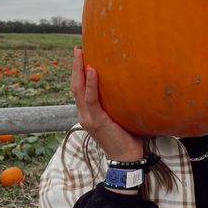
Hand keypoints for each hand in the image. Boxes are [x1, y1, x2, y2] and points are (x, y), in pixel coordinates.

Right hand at [71, 47, 143, 161]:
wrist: (126, 158)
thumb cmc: (127, 137)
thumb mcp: (120, 116)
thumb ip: (119, 102)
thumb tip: (132, 84)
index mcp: (88, 113)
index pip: (79, 90)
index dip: (78, 73)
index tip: (81, 56)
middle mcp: (84, 114)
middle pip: (75, 86)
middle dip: (75, 66)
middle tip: (77, 49)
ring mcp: (88, 118)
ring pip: (79, 90)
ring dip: (79, 70)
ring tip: (81, 53)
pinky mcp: (97, 121)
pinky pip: (91, 99)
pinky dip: (91, 84)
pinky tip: (92, 70)